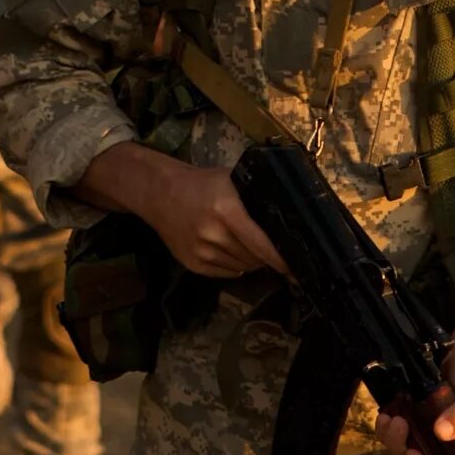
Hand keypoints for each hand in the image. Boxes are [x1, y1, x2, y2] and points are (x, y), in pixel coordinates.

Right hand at [76, 144, 282, 278]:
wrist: (159, 193)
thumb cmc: (201, 184)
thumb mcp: (231, 181)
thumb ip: (255, 199)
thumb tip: (286, 223)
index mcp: (226, 211)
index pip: (261, 244)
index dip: (280, 260)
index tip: (295, 269)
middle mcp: (213, 234)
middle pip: (253, 259)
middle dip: (264, 256)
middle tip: (265, 245)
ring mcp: (200, 252)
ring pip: (241, 268)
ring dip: (249, 261)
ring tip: (242, 243)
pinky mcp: (192, 264)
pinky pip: (225, 274)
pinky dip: (233, 266)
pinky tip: (227, 249)